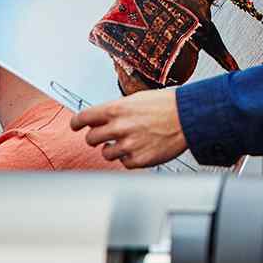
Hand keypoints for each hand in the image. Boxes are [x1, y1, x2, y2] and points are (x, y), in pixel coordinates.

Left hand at [70, 88, 187, 167]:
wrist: (188, 117)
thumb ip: (117, 110)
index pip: (83, 118)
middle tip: (105, 136)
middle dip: (96, 137)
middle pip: (90, 139)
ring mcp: (128, 145)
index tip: (75, 126)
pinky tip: (141, 148)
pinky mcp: (138, 160)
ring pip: (106, 153)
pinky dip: (130, 158)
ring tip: (128, 142)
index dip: (76, 123)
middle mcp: (119, 127)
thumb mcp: (137, 99)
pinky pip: (124, 163)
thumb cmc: (166, 105)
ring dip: (113, 149)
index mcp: (116, 109)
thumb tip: (103, 118)